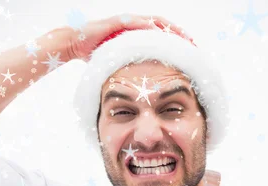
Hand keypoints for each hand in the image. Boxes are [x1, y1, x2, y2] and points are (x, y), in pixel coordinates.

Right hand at [67, 14, 187, 61]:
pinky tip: (162, 35)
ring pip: (154, 22)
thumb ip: (130, 65)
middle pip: (162, 25)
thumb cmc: (94, 53)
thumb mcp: (118, 60)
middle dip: (179, 33)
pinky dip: (151, 28)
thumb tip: (141, 81)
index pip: (160, 33)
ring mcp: (126, 21)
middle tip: (193, 44)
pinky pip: (138, 23)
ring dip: (170, 29)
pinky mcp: (118, 22)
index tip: (189, 50)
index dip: (175, 40)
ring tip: (184, 38)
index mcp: (135, 32)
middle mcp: (133, 23)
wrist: (73, 43)